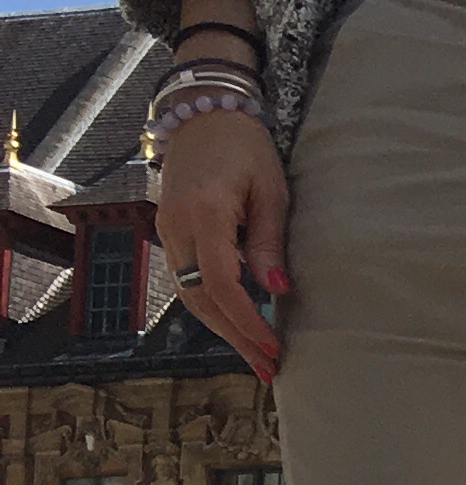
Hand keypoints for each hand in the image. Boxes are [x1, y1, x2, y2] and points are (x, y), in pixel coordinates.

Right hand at [156, 106, 289, 377]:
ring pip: (189, 294)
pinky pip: (187, 279)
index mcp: (204, 214)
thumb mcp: (270, 192)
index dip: (247, 320)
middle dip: (235, 337)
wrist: (203, 116)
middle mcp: (176, 227)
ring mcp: (167, 230)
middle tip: (269, 368)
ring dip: (222, 328)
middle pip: (200, 298)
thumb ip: (268, 244)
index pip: (220, 282)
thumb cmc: (245, 149)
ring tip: (256, 356)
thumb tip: (278, 293)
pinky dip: (212, 306)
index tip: (274, 345)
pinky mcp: (170, 232)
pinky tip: (237, 324)